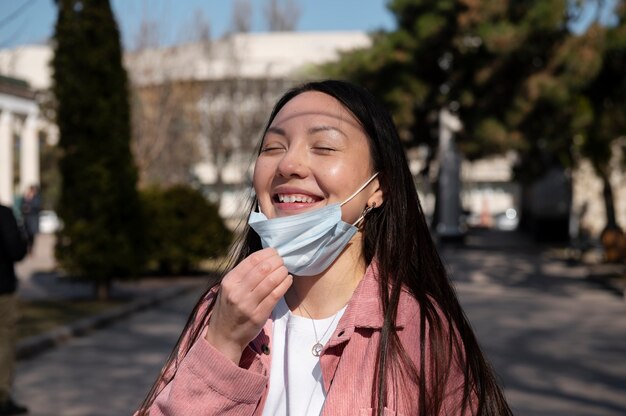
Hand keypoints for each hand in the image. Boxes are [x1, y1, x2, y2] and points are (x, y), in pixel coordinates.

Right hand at [205, 248, 291, 363]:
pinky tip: (288, 280)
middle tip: (282, 261)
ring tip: (285, 270)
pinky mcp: (258, 315)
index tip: (275, 253)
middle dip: (277, 261)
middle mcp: (237, 292)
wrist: (223, 336)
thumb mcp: (229, 288)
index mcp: (229, 281)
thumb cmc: (229, 308)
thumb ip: (243, 274)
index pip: (252, 260)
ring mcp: (247, 304)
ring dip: (282, 272)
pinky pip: (275, 295)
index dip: (267, 253)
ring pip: (271, 281)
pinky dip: (284, 284)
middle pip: (263, 268)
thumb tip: (265, 256)